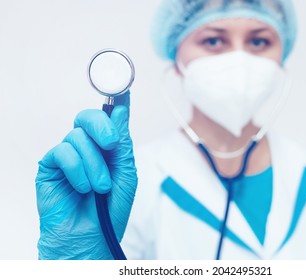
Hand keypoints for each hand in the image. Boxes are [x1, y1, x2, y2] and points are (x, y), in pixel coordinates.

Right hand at [35, 93, 136, 258]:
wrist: (90, 237)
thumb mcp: (124, 173)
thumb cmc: (109, 208)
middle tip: (112, 144)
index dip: (115, 100)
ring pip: (78, 137)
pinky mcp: (50, 166)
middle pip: (89, 117)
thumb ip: (121, 142)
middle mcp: (87, 147)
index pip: (108, 117)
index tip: (123, 88)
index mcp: (106, 147)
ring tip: (100, 187)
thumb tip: (120, 109)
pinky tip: (82, 188)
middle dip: (102, 126)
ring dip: (94, 164)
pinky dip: (77, 170)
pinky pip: (63, 152)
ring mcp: (67, 155)